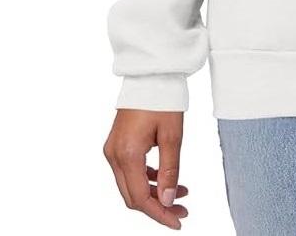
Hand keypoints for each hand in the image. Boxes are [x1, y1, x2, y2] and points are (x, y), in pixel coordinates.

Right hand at [104, 110, 187, 228]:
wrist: (150, 74)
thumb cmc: (163, 99)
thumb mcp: (173, 135)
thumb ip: (171, 169)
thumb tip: (169, 200)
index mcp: (126, 154)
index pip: (141, 198)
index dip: (160, 214)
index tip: (178, 221)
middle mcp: (114, 156)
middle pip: (133, 196)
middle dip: (158, 207)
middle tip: (182, 211)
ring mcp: (113, 150)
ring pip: (131, 185)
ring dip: (154, 193)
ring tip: (182, 195)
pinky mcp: (117, 145)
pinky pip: (130, 171)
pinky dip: (148, 179)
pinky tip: (167, 180)